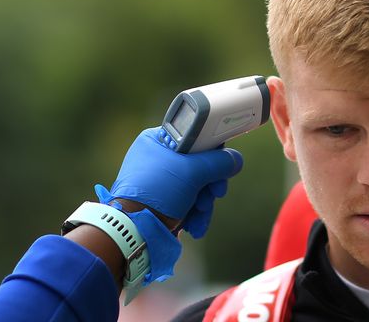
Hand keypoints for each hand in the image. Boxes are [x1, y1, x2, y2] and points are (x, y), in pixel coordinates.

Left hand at [96, 127, 242, 238]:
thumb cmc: (157, 193)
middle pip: (199, 165)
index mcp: (158, 140)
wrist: (132, 231)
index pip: (196, 138)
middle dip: (209, 186)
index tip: (222, 168)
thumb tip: (237, 160)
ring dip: (203, 203)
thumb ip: (218, 163)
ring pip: (196, 186)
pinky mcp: (160, 201)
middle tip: (215, 195)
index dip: (213, 153)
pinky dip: (194, 213)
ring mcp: (159, 181)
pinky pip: (186, 200)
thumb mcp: (192, 172)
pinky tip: (195, 226)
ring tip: (199, 218)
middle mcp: (157, 158)